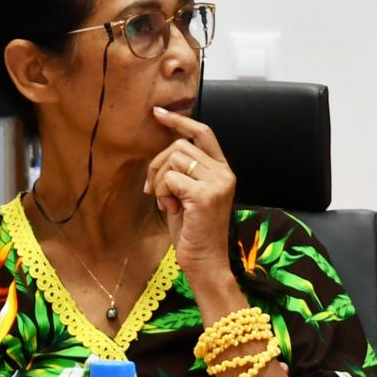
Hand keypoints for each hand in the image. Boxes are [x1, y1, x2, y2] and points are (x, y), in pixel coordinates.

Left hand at [146, 107, 239, 291]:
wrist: (205, 263)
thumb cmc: (193, 232)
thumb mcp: (188, 196)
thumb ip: (182, 171)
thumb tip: (164, 149)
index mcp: (223, 171)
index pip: (204, 132)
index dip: (180, 120)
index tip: (158, 113)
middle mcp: (224, 173)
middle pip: (180, 145)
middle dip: (158, 164)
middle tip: (152, 189)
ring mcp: (217, 183)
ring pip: (174, 159)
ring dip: (160, 180)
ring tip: (166, 202)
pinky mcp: (205, 195)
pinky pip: (170, 178)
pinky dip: (162, 193)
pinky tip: (169, 209)